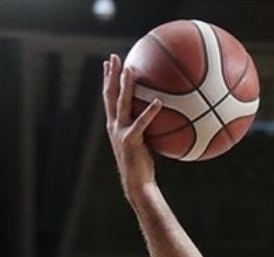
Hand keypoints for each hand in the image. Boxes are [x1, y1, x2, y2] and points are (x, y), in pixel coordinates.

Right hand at [102, 54, 161, 194]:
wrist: (137, 183)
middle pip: (109, 95)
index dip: (107, 79)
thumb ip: (149, 128)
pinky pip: (141, 123)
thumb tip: (166, 116)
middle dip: (110, 74)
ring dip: (125, 85)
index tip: (109, 63)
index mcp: (115, 124)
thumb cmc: (143, 165)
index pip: (109, 97)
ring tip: (130, 69)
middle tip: (113, 57)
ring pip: (121, 103)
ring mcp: (120, 132)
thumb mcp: (145, 142)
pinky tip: (159, 101)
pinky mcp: (130, 141)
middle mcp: (114, 125)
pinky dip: (150, 112)